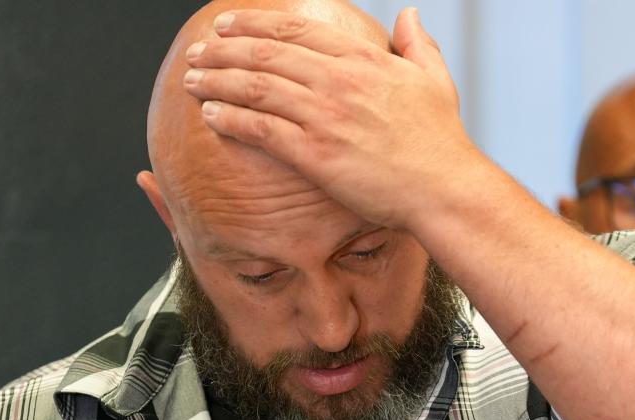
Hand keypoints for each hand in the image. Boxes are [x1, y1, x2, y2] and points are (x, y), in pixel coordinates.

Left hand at [183, 8, 485, 229]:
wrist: (443, 188)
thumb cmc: (441, 140)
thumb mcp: (435, 79)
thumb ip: (417, 43)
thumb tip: (409, 15)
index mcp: (362, 59)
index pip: (294, 30)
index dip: (253, 24)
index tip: (227, 24)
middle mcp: (338, 81)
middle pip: (265, 54)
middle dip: (222, 49)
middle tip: (197, 51)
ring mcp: (325, 116)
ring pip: (256, 87)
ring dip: (217, 80)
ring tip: (191, 80)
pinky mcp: (315, 154)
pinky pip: (261, 128)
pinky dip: (231, 117)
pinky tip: (210, 114)